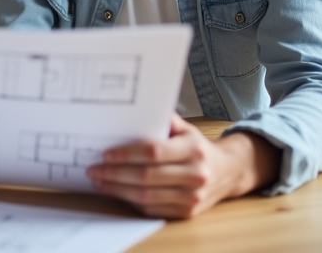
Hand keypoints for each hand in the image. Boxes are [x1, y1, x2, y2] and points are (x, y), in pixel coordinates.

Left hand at [86, 115, 280, 218]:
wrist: (227, 172)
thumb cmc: (198, 148)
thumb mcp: (186, 128)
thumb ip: (163, 119)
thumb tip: (134, 110)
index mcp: (193, 149)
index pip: (153, 152)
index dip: (127, 154)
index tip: (105, 154)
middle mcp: (195, 174)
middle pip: (146, 176)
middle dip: (115, 174)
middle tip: (95, 170)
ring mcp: (192, 196)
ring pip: (147, 196)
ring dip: (118, 190)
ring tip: (100, 182)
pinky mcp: (187, 212)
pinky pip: (153, 209)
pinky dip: (131, 202)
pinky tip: (118, 192)